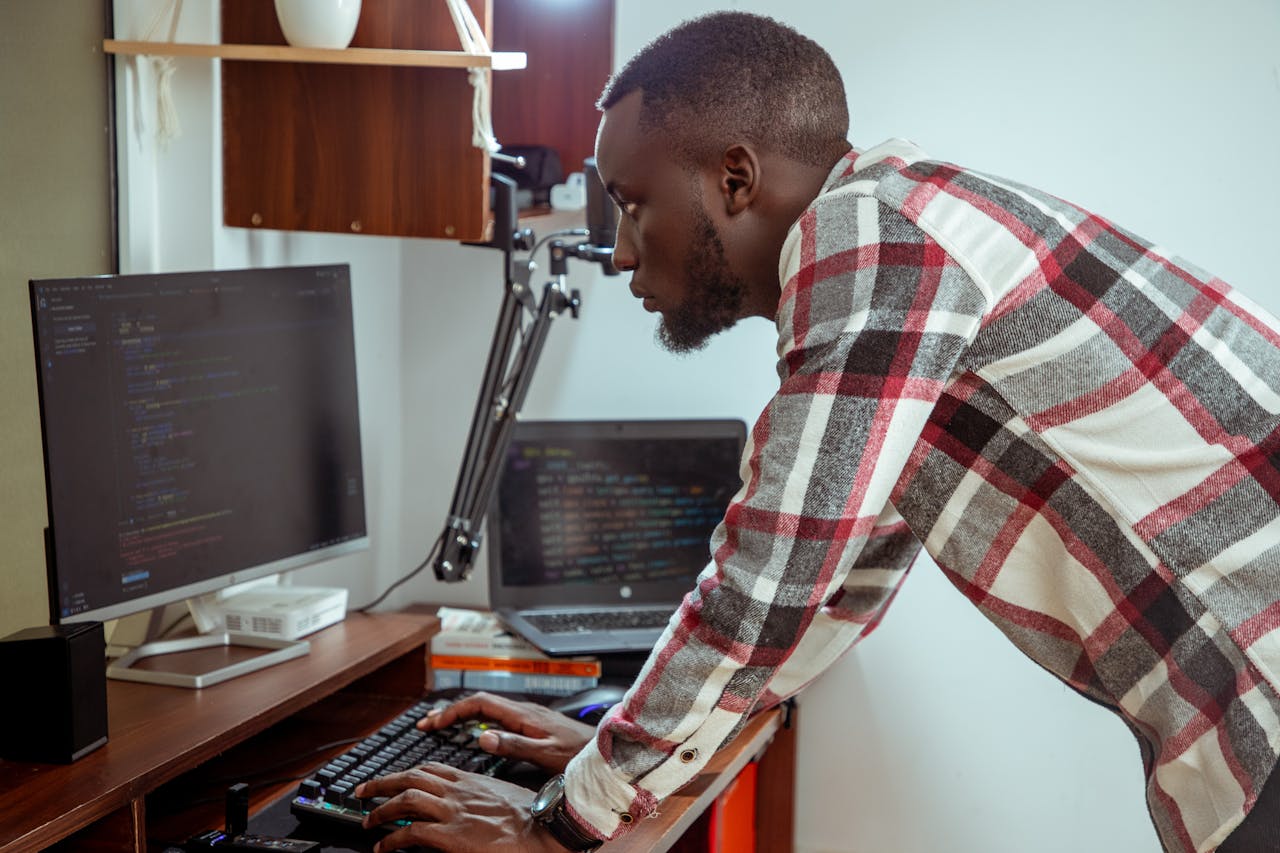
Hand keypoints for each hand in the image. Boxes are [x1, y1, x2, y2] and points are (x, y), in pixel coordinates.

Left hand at [356, 764, 565, 852]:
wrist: (546, 831)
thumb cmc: (532, 817)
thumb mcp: (503, 797)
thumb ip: (481, 797)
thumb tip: (471, 807)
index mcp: (471, 781)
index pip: (430, 768)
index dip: (407, 772)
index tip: (394, 778)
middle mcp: (458, 791)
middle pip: (410, 777)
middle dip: (382, 783)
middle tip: (363, 791)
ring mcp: (453, 812)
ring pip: (405, 799)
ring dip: (379, 809)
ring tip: (366, 820)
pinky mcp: (452, 836)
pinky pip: (411, 832)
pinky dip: (391, 838)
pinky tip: (383, 847)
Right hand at [418, 691, 594, 773]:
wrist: (603, 748)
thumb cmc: (578, 752)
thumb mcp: (544, 753)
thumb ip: (514, 745)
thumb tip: (482, 736)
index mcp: (522, 714)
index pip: (479, 704)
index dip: (453, 711)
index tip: (434, 723)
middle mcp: (523, 710)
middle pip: (478, 703)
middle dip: (450, 711)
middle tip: (426, 723)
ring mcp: (527, 716)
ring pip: (486, 709)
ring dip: (461, 715)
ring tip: (440, 724)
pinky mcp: (531, 723)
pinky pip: (496, 716)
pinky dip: (476, 720)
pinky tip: (472, 730)